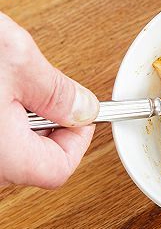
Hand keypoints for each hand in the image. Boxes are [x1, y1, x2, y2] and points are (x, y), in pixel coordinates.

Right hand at [0, 12, 98, 187]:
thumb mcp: (15, 58)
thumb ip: (57, 91)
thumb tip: (84, 109)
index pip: (58, 169)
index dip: (78, 141)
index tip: (81, 115)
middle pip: (32, 162)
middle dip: (49, 128)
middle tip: (46, 96)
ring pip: (8, 151)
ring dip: (21, 121)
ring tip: (11, 85)